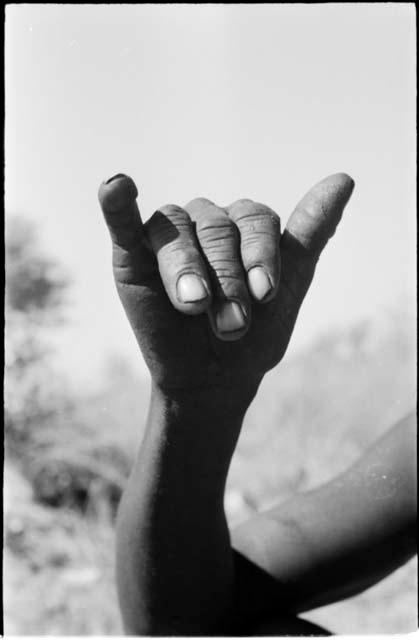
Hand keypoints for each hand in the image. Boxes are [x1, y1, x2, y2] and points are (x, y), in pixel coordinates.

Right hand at [98, 173, 353, 397]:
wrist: (214, 379)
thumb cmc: (253, 335)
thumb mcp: (288, 289)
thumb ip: (309, 235)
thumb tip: (344, 178)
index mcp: (244, 224)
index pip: (256, 219)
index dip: (262, 255)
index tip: (265, 296)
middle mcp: (206, 221)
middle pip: (217, 228)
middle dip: (226, 278)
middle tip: (232, 324)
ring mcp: (168, 236)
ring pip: (175, 229)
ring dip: (185, 268)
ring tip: (193, 306)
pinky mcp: (132, 253)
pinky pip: (122, 221)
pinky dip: (117, 204)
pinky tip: (116, 186)